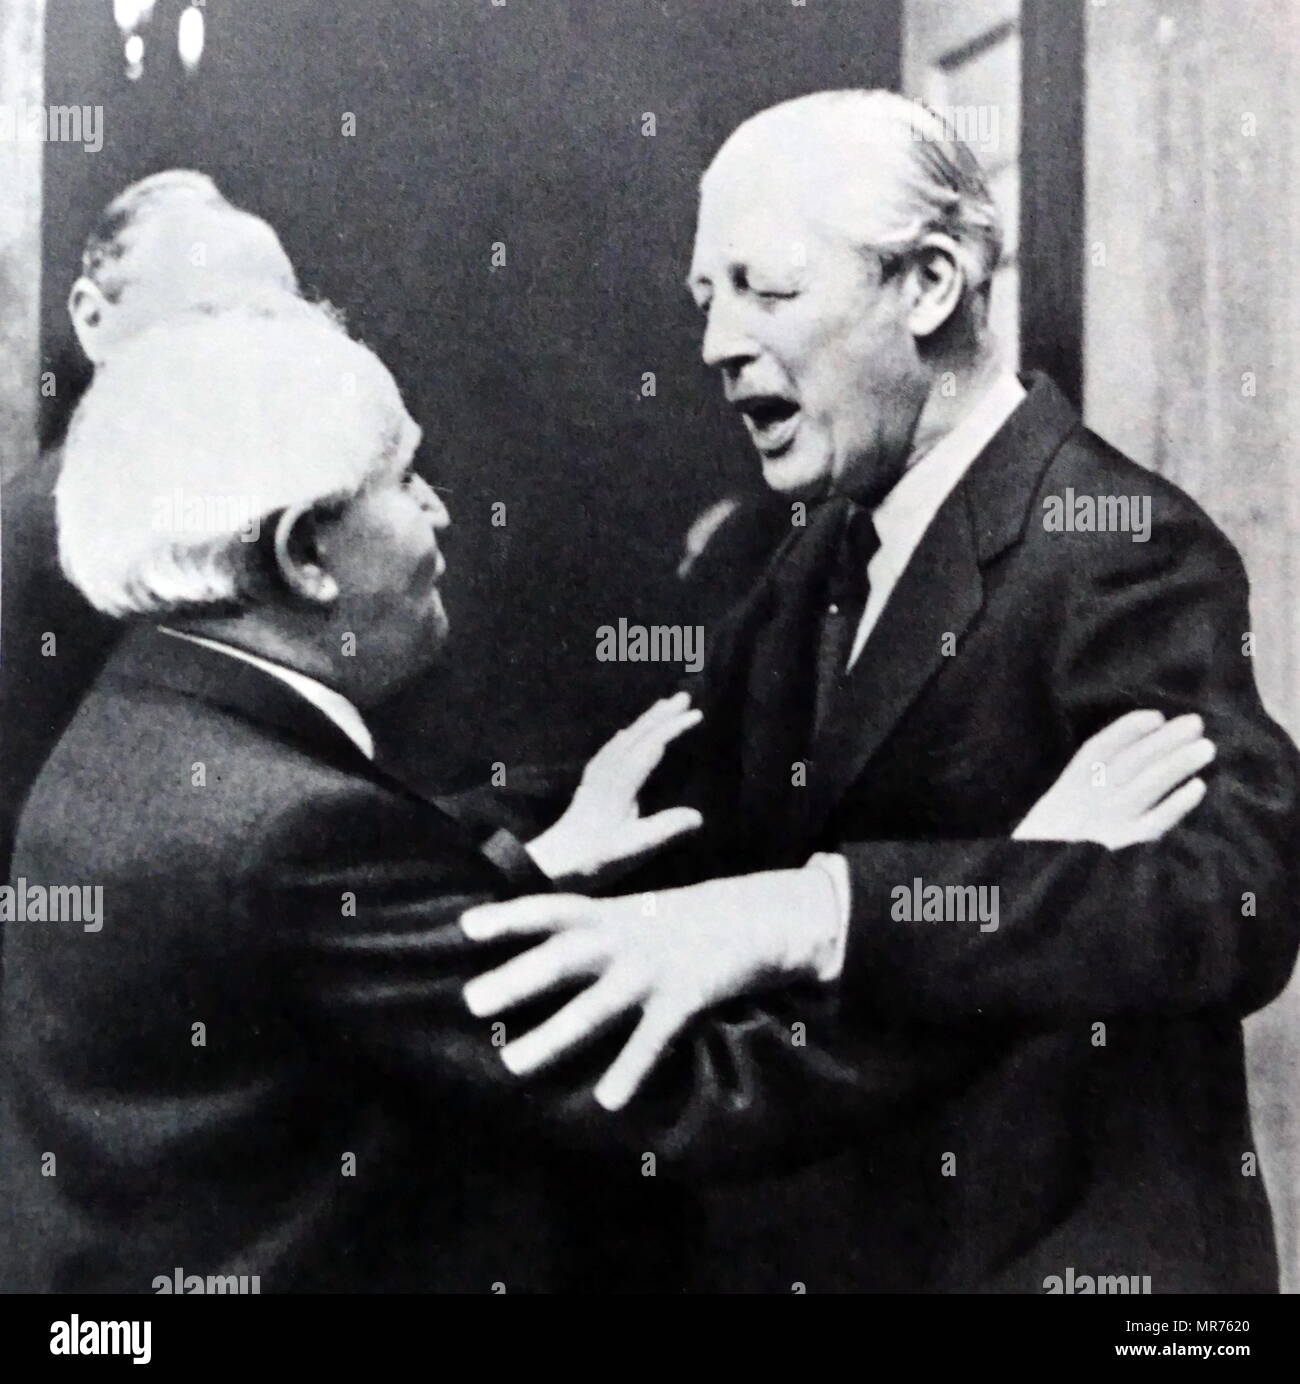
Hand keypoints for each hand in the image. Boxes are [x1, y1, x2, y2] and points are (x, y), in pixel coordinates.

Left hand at [461, 867, 840, 1109]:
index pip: (551, 910)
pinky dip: (630, 1070)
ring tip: (513, 1065)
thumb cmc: (677, 924)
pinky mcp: (685, 997)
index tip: (464, 927)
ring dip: (552, 1038)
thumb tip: (533, 958)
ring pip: (594, 1009)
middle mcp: (624, 939)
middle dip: (517, 980)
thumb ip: (589, 933)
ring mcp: (652, 969)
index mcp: (609, 915)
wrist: (755, 918)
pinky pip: (651, 1040)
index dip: (509, 917)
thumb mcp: (631, 916)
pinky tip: (608, 1101)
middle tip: (471, 1001)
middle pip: (562, 959)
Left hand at [524, 692, 703, 884]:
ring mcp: (597, 776)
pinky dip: (625, 735)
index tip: (697, 714)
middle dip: (661, 714)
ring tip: (662, 706)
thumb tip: (698, 816)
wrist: (553, 864)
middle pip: (637, 735)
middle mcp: (608, 772)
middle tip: (684, 696)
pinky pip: (611, 748)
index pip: (651, 747)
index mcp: (621, 784)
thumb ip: (665, 830)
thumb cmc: (595, 858)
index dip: (674, 728)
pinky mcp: (590, 784)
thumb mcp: (633, 848)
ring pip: (624, 738)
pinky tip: (625, 734)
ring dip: (645, 720)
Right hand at [1013, 710, 1213, 846]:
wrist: (1038, 879)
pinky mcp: (1123, 846)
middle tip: (1196, 723)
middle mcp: (1089, 798)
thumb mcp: (1055, 806)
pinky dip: (1177, 804)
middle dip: (1164, 740)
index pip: (1099, 749)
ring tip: (1206, 748)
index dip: (1129, 729)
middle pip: (1131, 761)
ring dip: (1178, 763)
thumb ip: (1084, 783)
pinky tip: (1198, 788)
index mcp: (1068, 785)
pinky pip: (1154, 822)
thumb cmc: (1053, 838)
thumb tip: (1133, 748)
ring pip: (1147, 785)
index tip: (1156, 717)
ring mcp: (1108, 821)